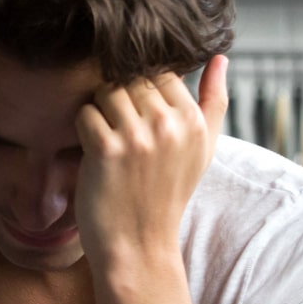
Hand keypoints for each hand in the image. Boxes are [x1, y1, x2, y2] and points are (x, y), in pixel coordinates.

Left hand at [74, 55, 228, 267]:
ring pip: (106, 92)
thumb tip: (220, 58)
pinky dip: (82, 129)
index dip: (142, 92)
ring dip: (99, 112)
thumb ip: (214, 101)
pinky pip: (85, 113)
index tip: (137, 120)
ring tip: (108, 140)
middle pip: (131, 78)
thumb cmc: (166, 195)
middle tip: (118, 132)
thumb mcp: (202, 149)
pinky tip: (94, 152)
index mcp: (195, 120)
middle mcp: (170, 124)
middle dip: (119, 99)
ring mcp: (138, 136)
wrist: (138, 245)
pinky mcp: (107, 149)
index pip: (161, 73)